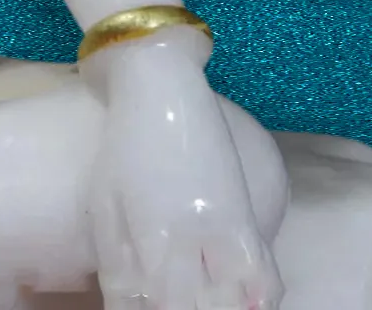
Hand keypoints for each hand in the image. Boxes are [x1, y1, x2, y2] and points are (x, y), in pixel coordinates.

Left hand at [88, 34, 282, 309]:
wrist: (158, 84)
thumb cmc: (121, 143)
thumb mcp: (104, 202)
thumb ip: (116, 264)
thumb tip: (125, 306)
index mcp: (153, 235)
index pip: (161, 308)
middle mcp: (195, 238)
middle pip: (202, 309)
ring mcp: (226, 226)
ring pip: (239, 299)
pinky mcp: (245, 214)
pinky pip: (266, 274)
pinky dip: (262, 300)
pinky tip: (251, 309)